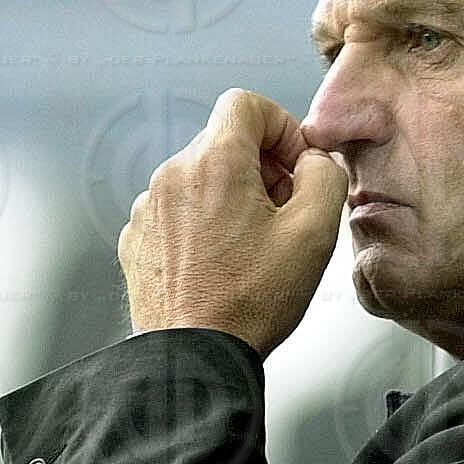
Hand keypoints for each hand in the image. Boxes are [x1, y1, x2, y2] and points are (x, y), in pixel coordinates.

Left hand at [119, 89, 348, 357]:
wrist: (193, 359)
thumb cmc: (248, 303)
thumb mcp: (315, 234)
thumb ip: (326, 176)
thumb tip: (316, 160)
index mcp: (215, 164)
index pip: (245, 104)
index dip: (281, 127)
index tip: (295, 164)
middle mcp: (173, 176)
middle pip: (223, 142)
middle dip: (261, 167)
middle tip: (284, 212)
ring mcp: (148, 209)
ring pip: (200, 178)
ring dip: (231, 197)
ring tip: (253, 246)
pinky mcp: (137, 239)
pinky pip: (176, 211)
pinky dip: (202, 224)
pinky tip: (221, 263)